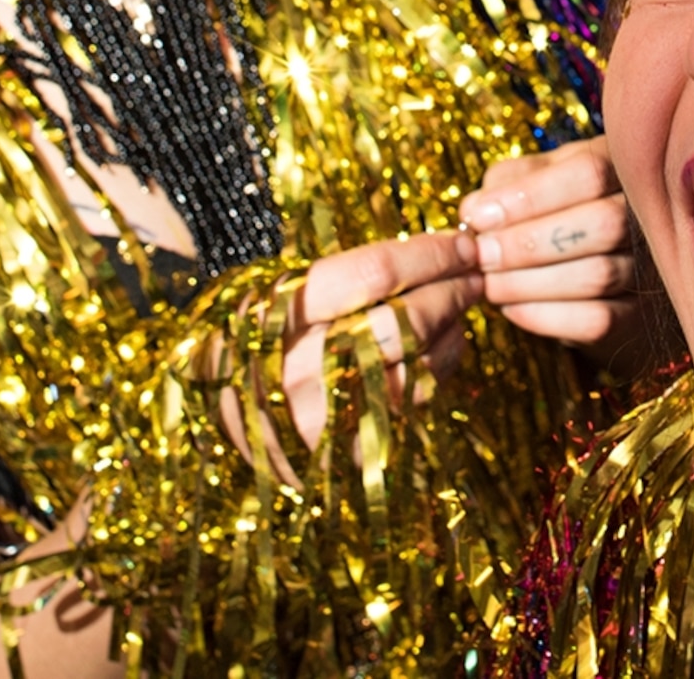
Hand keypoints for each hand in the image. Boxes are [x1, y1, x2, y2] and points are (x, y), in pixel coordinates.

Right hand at [281, 230, 483, 449]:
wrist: (217, 416)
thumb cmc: (259, 337)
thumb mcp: (281, 293)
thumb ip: (348, 276)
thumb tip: (437, 252)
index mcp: (279, 315)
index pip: (375, 272)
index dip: (430, 253)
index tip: (462, 241)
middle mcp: (301, 370)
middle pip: (406, 320)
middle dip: (453, 288)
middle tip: (476, 270)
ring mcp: (328, 418)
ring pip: (421, 365)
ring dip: (452, 328)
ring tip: (456, 304)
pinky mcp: (350, 452)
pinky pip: (417, 402)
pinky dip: (441, 365)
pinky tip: (440, 342)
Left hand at [460, 137, 657, 366]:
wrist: (600, 269)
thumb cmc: (563, 210)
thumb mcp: (541, 179)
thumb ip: (508, 183)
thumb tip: (475, 210)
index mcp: (622, 166)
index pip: (589, 172)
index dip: (529, 195)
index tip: (479, 217)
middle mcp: (649, 216)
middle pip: (603, 224)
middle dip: (527, 243)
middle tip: (481, 254)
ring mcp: (650, 269)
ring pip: (598, 275)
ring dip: (528, 282)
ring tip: (489, 283)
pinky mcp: (636, 317)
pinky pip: (596, 320)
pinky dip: (543, 315)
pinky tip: (512, 307)